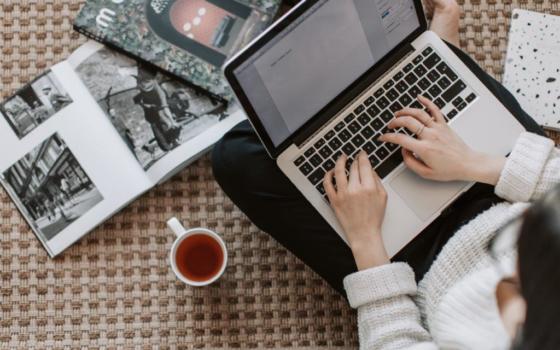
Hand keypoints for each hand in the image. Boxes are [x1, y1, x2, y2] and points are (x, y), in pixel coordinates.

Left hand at [324, 151, 389, 269]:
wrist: (363, 233)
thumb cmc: (374, 217)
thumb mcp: (383, 196)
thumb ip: (377, 180)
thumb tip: (370, 168)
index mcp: (369, 187)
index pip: (364, 165)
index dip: (362, 156)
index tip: (361, 153)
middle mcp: (355, 189)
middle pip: (353, 167)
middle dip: (354, 160)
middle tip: (354, 157)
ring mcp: (343, 194)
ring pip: (339, 171)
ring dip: (340, 161)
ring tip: (342, 158)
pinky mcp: (334, 200)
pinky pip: (327, 184)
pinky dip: (328, 175)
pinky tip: (331, 171)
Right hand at [379, 96, 505, 184]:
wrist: (468, 164)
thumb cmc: (450, 169)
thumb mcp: (426, 173)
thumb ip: (410, 162)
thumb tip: (403, 151)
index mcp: (424, 149)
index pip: (401, 139)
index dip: (388, 137)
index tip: (383, 137)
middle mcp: (430, 136)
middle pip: (408, 122)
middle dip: (395, 122)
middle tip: (390, 125)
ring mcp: (438, 128)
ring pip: (419, 113)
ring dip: (406, 111)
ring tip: (398, 113)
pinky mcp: (444, 125)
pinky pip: (435, 109)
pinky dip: (426, 101)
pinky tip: (419, 97)